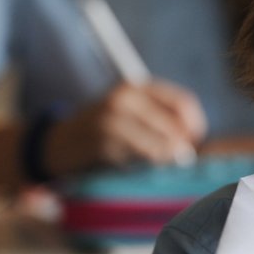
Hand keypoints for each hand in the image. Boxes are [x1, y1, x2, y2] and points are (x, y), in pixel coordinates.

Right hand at [45, 80, 206, 173]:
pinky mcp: (104, 141)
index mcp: (135, 86)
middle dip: (181, 147)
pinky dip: (143, 166)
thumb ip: (159, 120)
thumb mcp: (129, 113)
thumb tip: (191, 142)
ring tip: (155, 163)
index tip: (193, 141)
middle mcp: (124, 97)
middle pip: (174, 126)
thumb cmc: (102, 130)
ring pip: (160, 146)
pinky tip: (131, 165)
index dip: (195, 124)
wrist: (59, 142)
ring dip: (164, 159)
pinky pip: (139, 159)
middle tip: (179, 160)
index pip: (183, 102)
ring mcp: (112, 118)